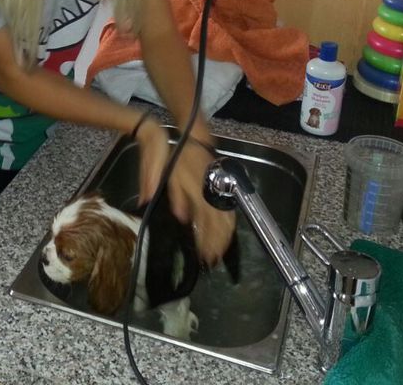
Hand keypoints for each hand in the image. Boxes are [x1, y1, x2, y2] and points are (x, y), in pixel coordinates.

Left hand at [134, 117, 236, 265]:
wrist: (196, 140)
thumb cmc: (180, 159)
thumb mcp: (172, 177)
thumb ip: (178, 198)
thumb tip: (183, 220)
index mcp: (201, 193)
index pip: (207, 223)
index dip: (207, 241)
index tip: (204, 256)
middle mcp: (214, 194)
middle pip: (221, 225)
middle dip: (217, 244)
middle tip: (212, 260)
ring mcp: (221, 191)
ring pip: (228, 220)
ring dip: (225, 238)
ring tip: (219, 253)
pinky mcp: (224, 189)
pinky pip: (230, 212)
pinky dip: (229, 226)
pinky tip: (225, 235)